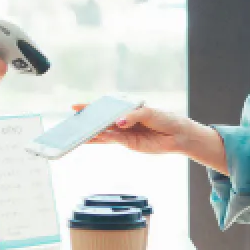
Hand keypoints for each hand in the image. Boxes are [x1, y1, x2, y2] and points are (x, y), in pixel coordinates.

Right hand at [72, 104, 188, 154]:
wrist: (177, 135)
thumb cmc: (164, 118)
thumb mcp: (148, 112)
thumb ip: (132, 116)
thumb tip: (119, 122)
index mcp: (125, 108)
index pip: (105, 107)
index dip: (90, 107)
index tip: (75, 107)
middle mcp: (122, 120)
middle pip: (101, 120)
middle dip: (87, 121)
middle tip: (72, 123)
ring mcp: (124, 132)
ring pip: (103, 132)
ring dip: (91, 134)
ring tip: (77, 135)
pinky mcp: (128, 143)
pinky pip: (111, 141)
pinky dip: (101, 140)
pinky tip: (92, 139)